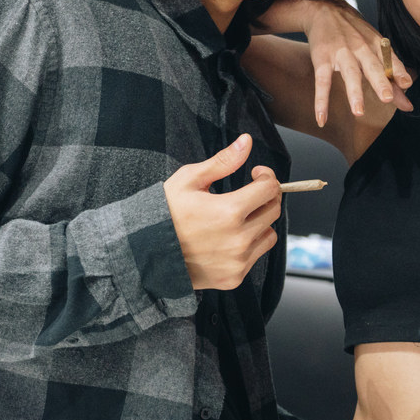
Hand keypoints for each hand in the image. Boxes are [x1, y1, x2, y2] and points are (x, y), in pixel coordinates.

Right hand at [164, 136, 281, 290]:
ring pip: (269, 234)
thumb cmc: (165, 214)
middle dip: (265, 197)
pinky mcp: (234, 276)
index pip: (269, 189)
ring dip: (260, 222)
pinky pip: (256, 255)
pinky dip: (250, 244)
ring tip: (238, 217)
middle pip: (273, 210)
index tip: (256, 175)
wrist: (146, 252)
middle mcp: (238, 239)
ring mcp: (237, 261)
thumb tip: (246, 142)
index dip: (266, 176)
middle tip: (249, 193)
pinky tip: (229, 237)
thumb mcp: (189, 179)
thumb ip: (223, 161)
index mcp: (229, 211)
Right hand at [298, 0, 412, 125]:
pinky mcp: (322, 58)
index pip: (391, 60)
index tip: (407, 84)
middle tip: (387, 97)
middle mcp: (361, 48)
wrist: (325, 9)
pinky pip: (322, 81)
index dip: (399, 72)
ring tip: (358, 112)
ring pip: (349, 73)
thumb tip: (408, 106)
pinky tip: (321, 117)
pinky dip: (321, 101)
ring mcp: (341, 53)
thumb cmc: (354, 32)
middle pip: (373, 66)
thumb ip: (391, 78)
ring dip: (354, 92)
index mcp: (377, 46)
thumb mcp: (375, 47)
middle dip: (381, 81)